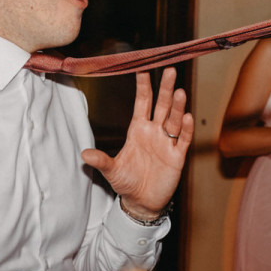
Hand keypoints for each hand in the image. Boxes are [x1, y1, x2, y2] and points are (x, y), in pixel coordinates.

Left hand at [81, 68, 192, 218]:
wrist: (141, 202)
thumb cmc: (126, 182)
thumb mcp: (111, 171)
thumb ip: (101, 161)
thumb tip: (84, 154)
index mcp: (137, 129)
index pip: (142, 102)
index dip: (143, 86)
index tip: (143, 67)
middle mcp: (154, 132)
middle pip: (161, 105)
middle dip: (165, 88)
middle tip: (169, 70)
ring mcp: (166, 143)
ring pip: (174, 120)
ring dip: (177, 106)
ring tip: (180, 92)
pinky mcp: (177, 156)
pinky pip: (183, 140)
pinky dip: (186, 129)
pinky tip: (187, 117)